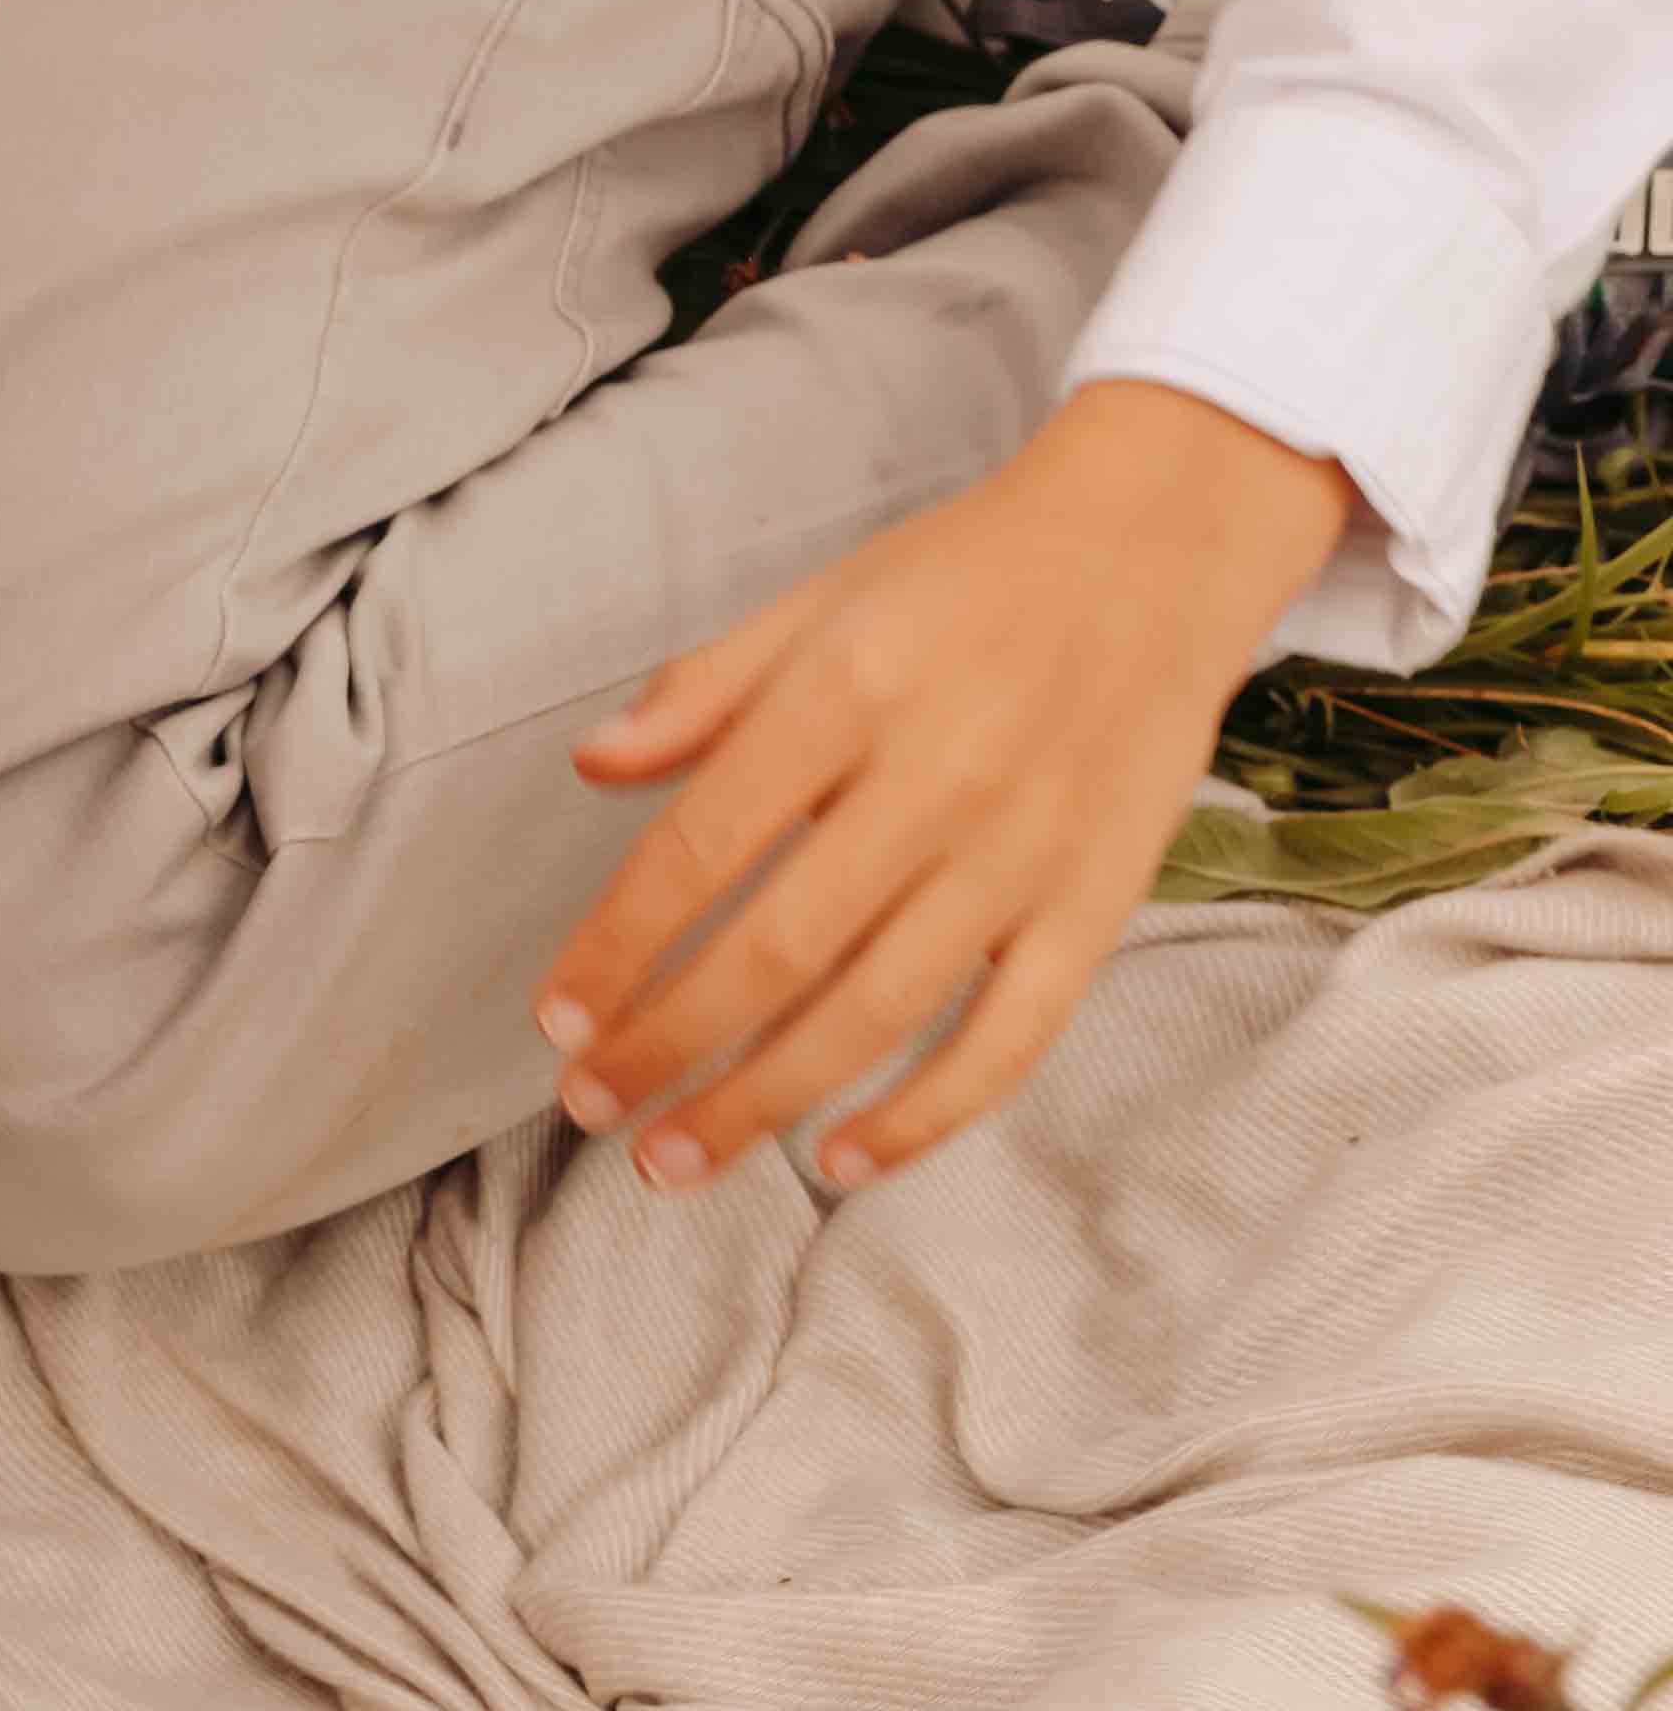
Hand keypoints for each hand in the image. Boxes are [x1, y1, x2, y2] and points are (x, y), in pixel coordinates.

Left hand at [537, 379, 1353, 1197]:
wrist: (1155, 549)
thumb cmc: (960, 579)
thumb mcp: (816, 600)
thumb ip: (703, 691)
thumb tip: (590, 767)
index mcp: (844, 695)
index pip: (702, 847)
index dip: (619, 943)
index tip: (554, 1017)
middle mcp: (933, 783)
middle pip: (777, 951)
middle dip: (667, 1044)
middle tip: (587, 1108)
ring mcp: (1024, 856)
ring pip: (877, 1013)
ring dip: (764, 1100)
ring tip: (673, 1156)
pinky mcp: (1099, 906)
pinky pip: (1010, 1039)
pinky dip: (927, 1116)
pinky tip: (841, 1160)